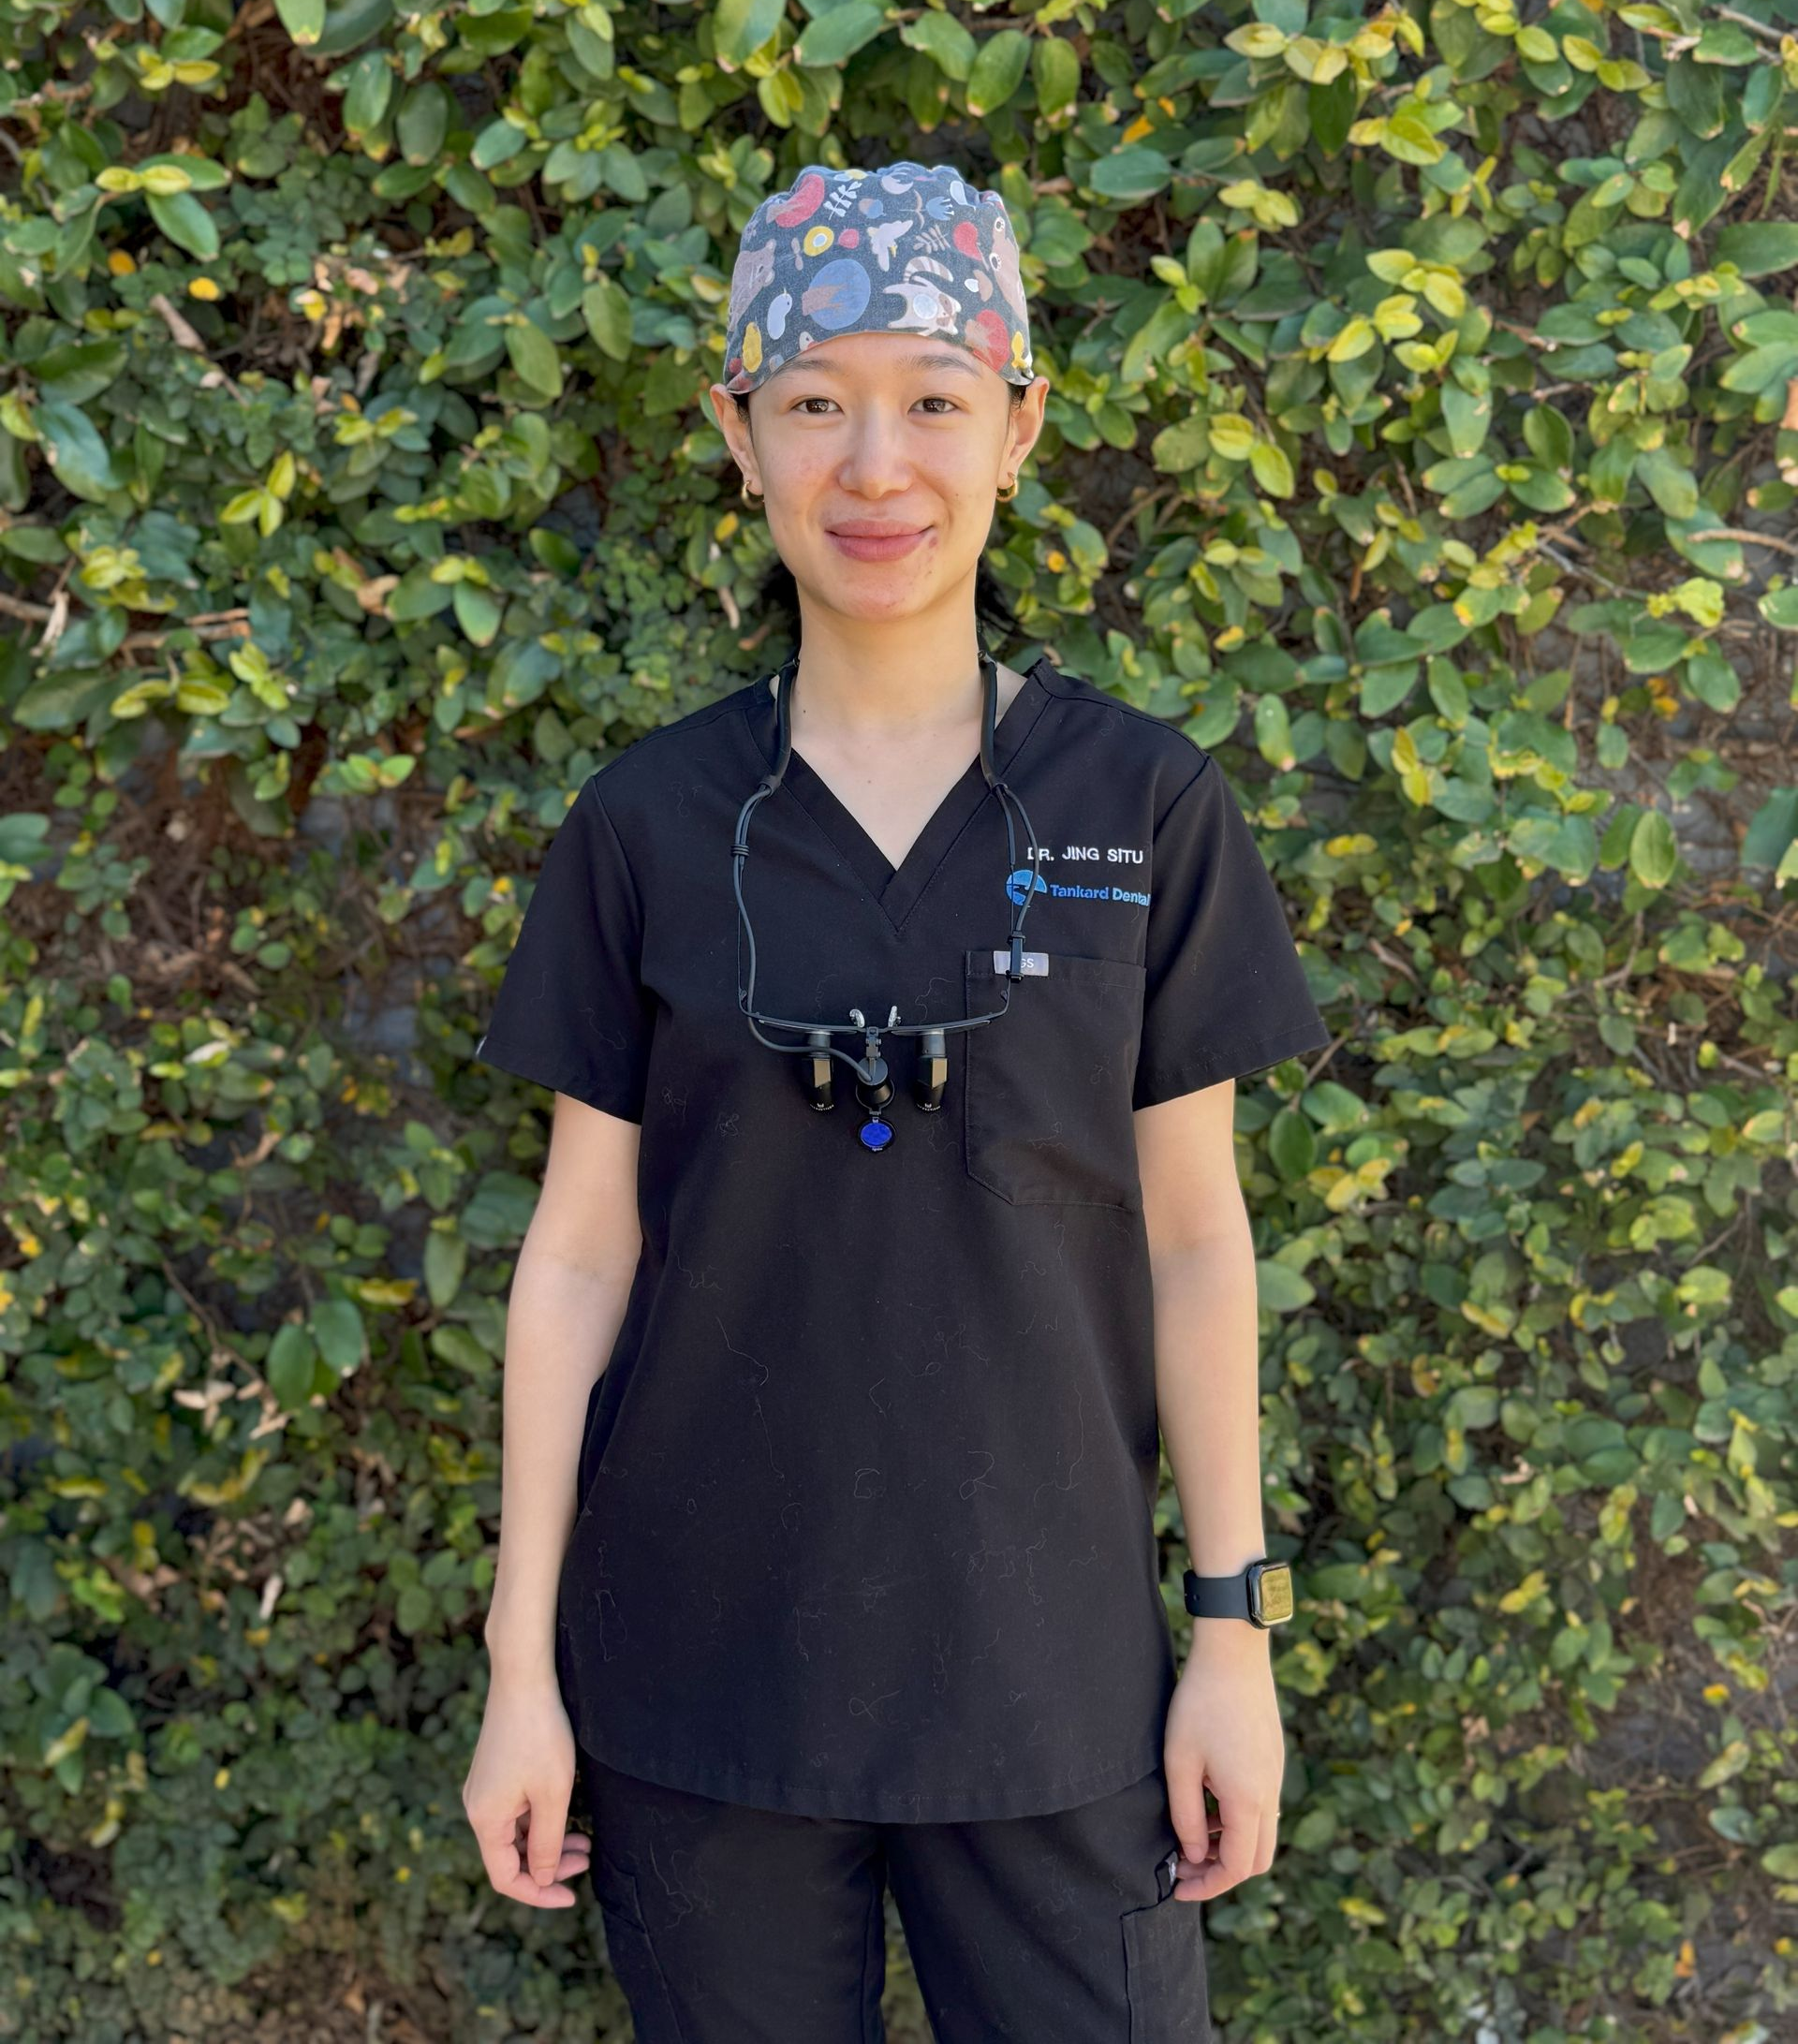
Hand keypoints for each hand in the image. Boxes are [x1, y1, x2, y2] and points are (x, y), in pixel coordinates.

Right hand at [463, 1664, 591, 1907]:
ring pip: (516, 1834)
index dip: (538, 1893)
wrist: (523, 1678)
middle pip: (511, 1856)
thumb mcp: (552, 1794)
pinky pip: (515, 1812)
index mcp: (485, 1819)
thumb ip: (547, 1842)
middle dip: (549, 1865)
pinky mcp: (495, 1772)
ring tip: (585, 1841)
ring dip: (548, 1842)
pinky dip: (540, 1820)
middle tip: (587, 1859)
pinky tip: (566, 1815)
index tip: (572, 1896)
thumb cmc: (540, 1735)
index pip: (506, 1876)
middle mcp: (477, 1807)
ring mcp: (485, 1789)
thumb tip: (542, 1878)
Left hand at [1162, 1627, 1283, 1900]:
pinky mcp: (1272, 1759)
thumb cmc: (1200, 1704)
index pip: (1237, 1867)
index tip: (1177, 1887)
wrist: (1234, 1653)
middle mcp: (1269, 1793)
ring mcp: (1275, 1775)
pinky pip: (1261, 1807)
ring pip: (1261, 1833)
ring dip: (1229, 1845)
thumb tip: (1193, 1854)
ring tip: (1190, 1833)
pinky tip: (1207, 1801)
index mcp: (1248, 1800)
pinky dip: (1237, 1820)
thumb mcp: (1180, 1762)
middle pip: (1256, 1859)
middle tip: (1184, 1865)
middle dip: (1221, 1871)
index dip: (1208, 1885)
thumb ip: (1187, 1815)